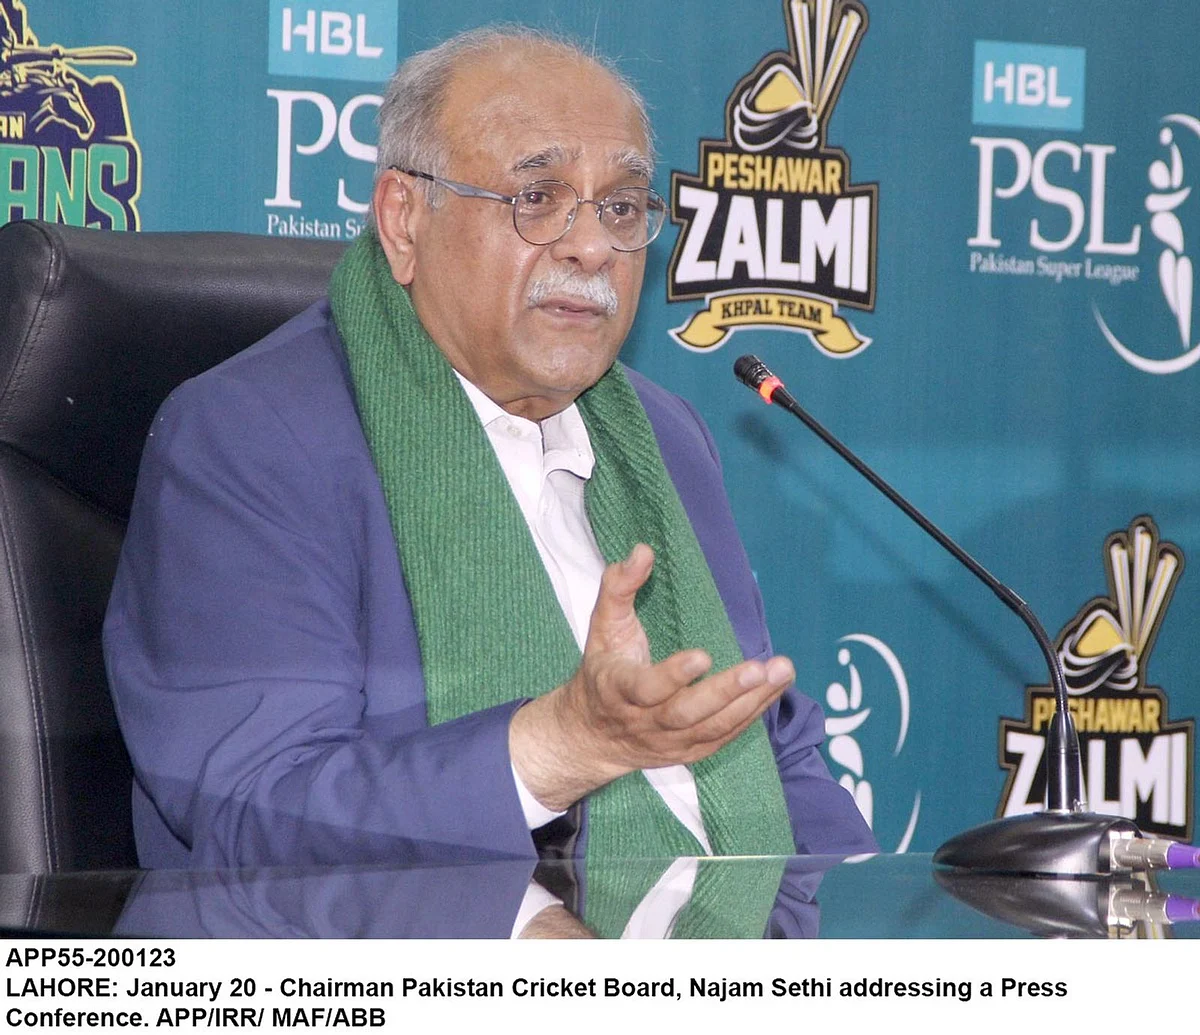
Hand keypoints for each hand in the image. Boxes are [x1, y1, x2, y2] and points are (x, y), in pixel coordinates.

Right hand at [509, 543, 793, 810]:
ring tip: (781, 671)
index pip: (646, 688)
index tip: (703, 655)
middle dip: (724, 692)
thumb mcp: (602, 626)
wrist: (592, 736)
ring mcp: (669, 742)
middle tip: (759, 668)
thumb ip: (619, 587)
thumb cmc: (603, 669)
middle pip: (686, 713)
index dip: (673, 676)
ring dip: (750, 701)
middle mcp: (644, 722)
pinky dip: (752, 713)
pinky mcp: (690, 751)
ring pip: (712, 727)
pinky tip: (775, 688)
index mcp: (618, 690)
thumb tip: (643, 551)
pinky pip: (724, 735)